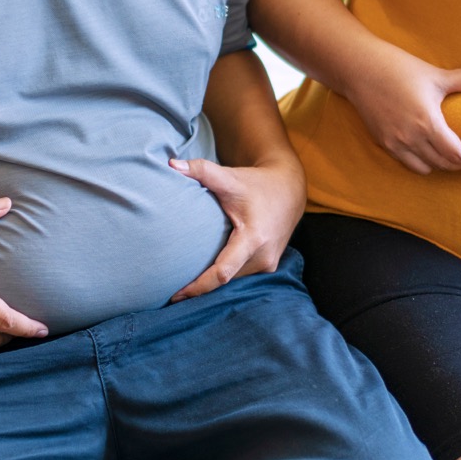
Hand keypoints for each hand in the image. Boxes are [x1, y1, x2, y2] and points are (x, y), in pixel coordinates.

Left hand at [167, 157, 305, 300]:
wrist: (289, 190)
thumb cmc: (257, 184)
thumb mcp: (230, 177)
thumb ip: (201, 171)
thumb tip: (171, 164)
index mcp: (254, 238)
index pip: (222, 271)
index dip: (198, 286)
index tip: (176, 295)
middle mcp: (263, 256)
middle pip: (225, 280)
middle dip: (200, 288)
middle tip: (171, 295)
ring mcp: (268, 264)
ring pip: (233, 280)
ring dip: (211, 284)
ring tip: (183, 289)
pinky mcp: (268, 266)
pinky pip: (240, 276)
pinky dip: (223, 277)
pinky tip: (204, 279)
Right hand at [346, 42, 460, 173]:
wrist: (361, 70)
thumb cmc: (401, 69)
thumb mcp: (438, 75)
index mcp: (427, 122)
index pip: (456, 154)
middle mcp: (411, 138)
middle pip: (444, 164)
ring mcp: (395, 143)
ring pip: (426, 168)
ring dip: (442, 165)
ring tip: (452, 157)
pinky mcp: (384, 143)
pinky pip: (408, 163)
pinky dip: (422, 162)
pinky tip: (429, 152)